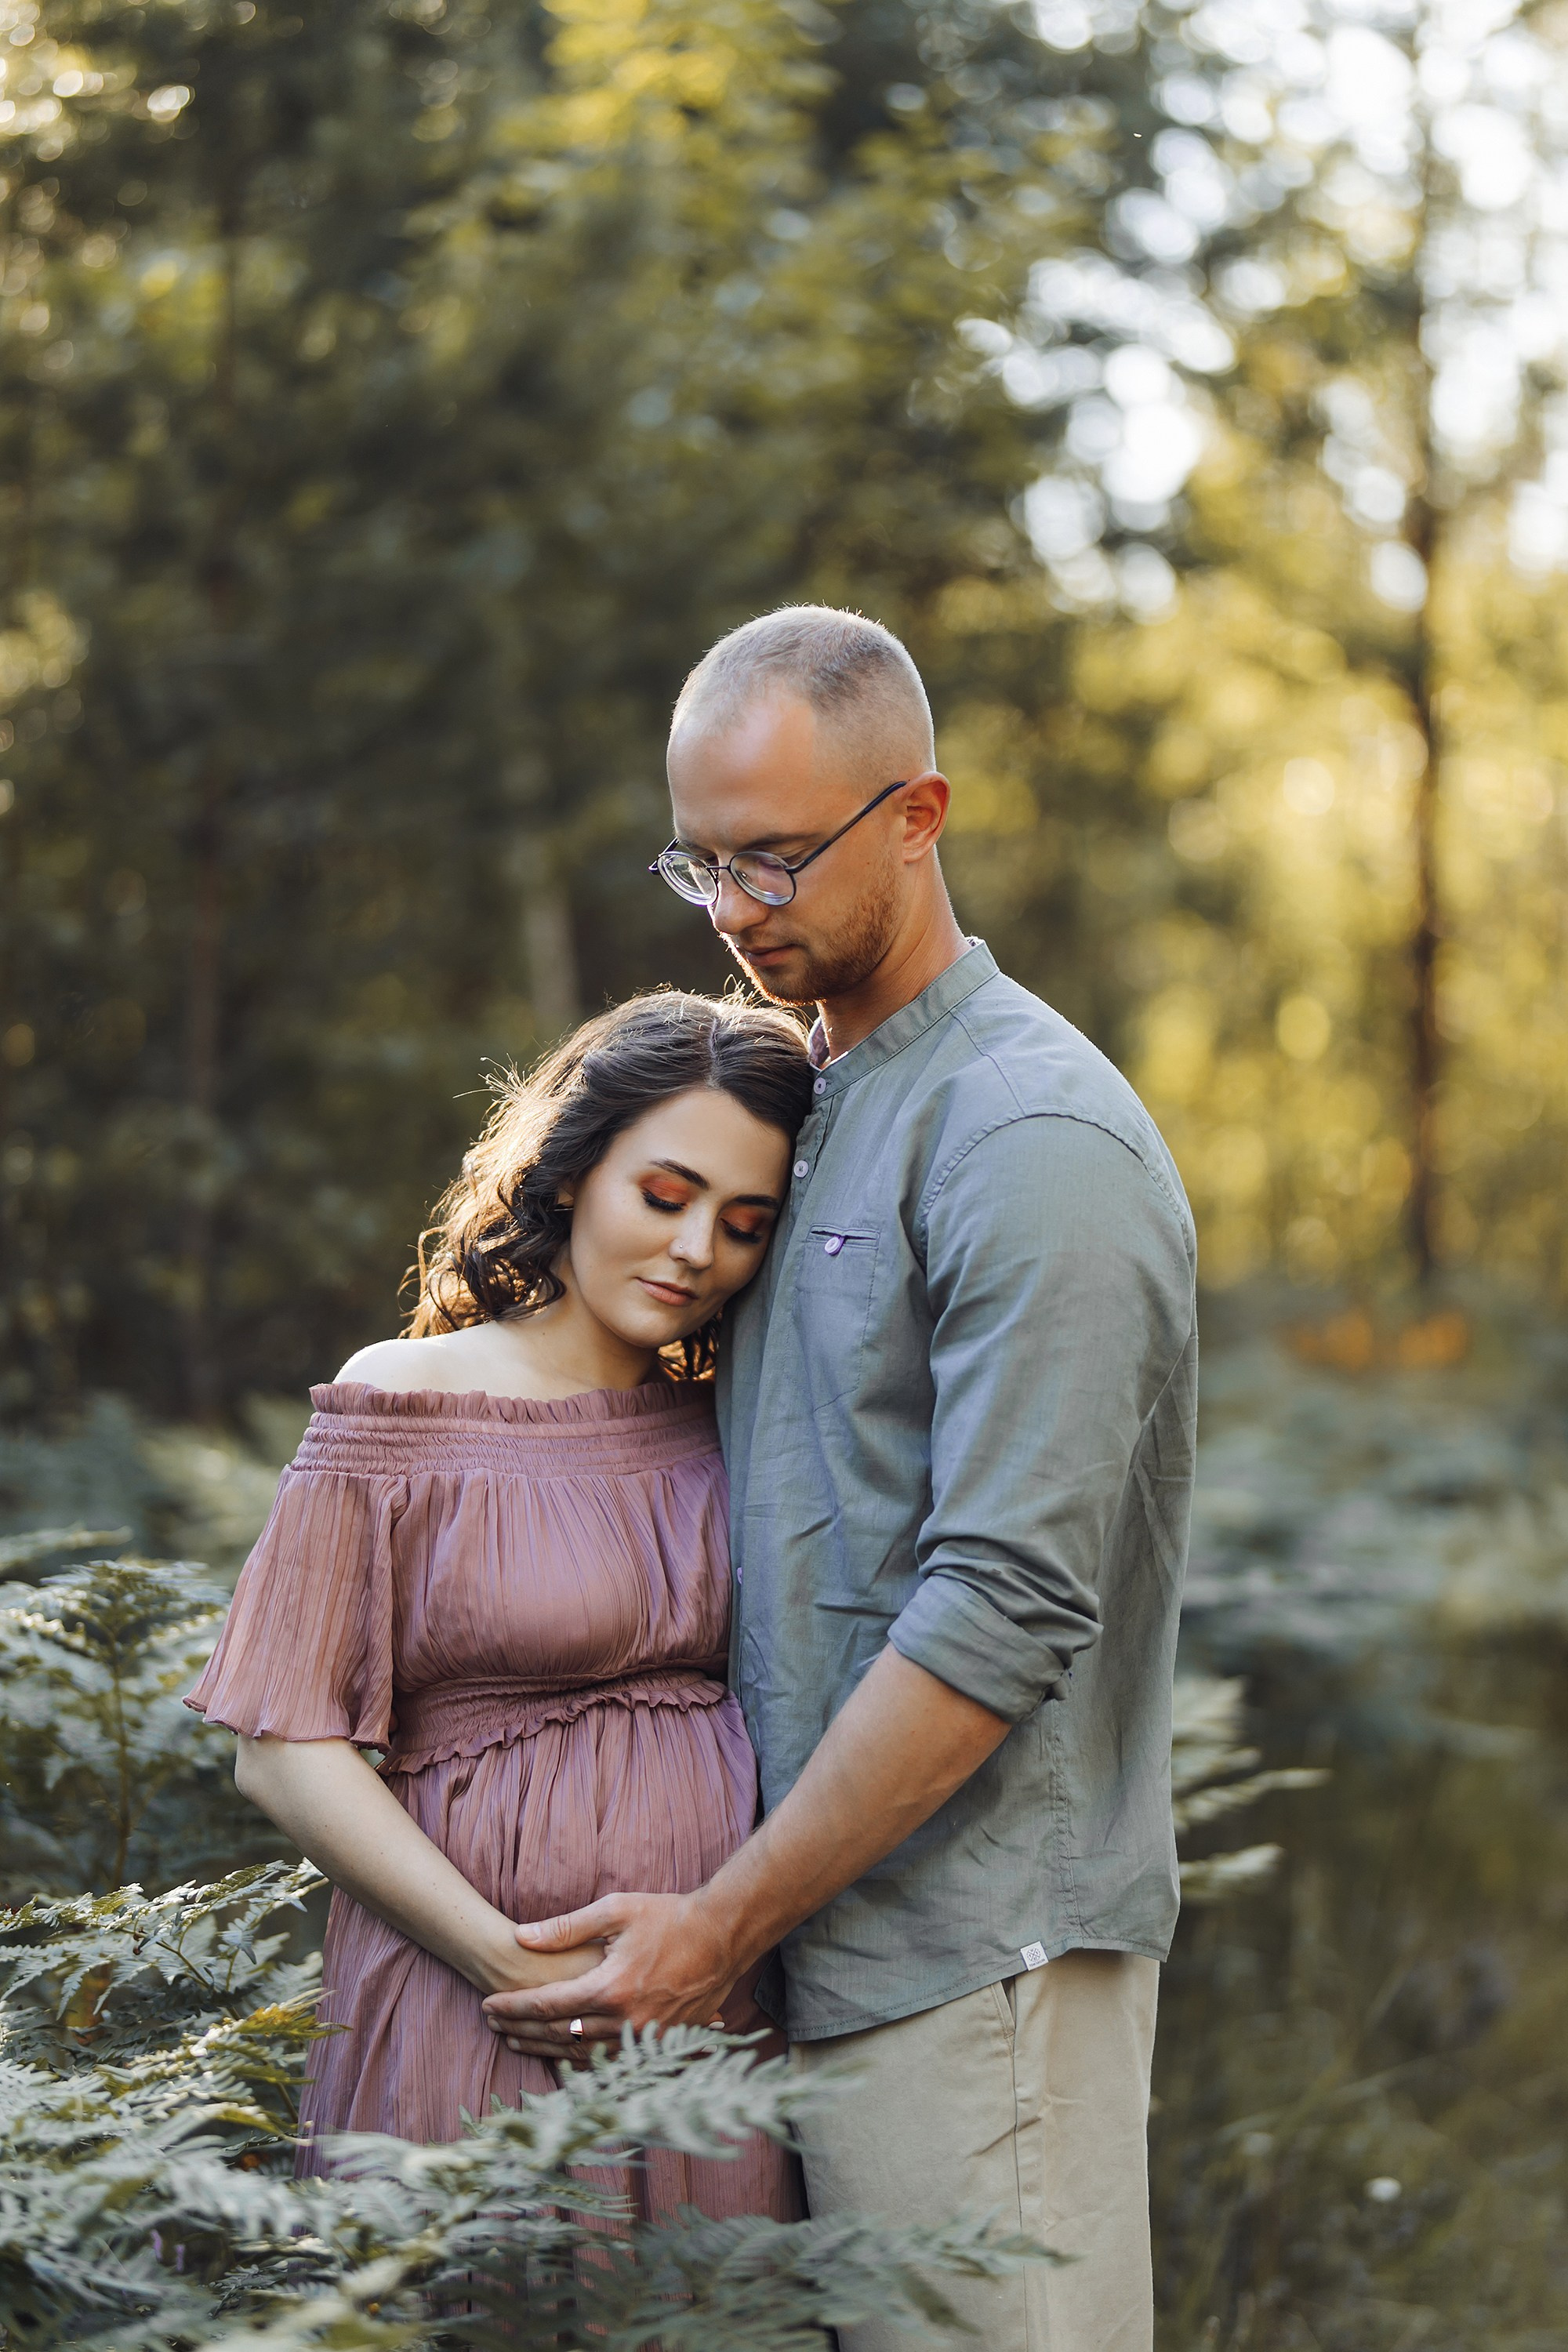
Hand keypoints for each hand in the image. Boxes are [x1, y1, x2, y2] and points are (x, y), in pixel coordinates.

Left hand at [480, 1891, 738, 2058]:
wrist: (723, 1937)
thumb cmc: (669, 1916)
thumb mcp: (617, 1910)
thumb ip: (565, 1928)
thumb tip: (521, 1937)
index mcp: (609, 1988)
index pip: (546, 2005)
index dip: (513, 2007)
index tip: (488, 2005)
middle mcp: (623, 2022)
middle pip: (557, 2034)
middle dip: (520, 2029)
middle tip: (492, 2024)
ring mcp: (641, 2038)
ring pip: (579, 2053)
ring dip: (543, 2048)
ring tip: (516, 2041)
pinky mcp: (657, 2045)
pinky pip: (607, 2059)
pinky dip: (578, 2057)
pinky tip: (560, 2053)